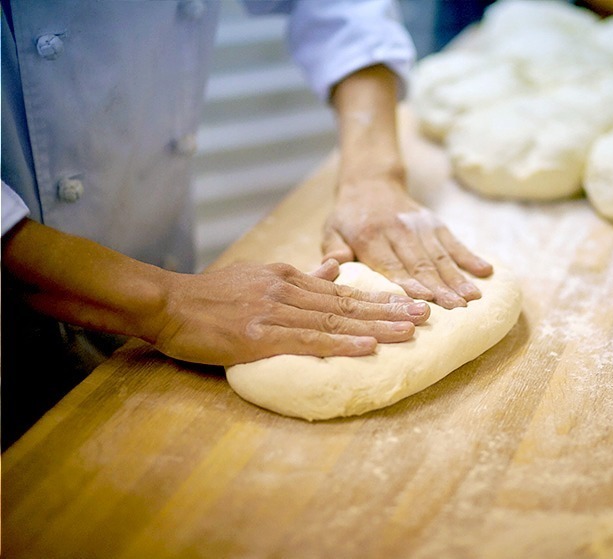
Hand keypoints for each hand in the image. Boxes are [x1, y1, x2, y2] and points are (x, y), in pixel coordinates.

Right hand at [153, 259, 429, 365]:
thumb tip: (336, 268)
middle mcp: (288, 290)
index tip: (410, 303)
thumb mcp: (260, 276)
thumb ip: (301, 276)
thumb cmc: (213, 295)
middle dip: (390, 310)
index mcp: (289, 278)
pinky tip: (366, 347)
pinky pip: (307, 340)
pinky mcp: (258, 334)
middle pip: (348, 304)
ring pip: (335, 320)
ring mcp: (274, 312)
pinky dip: (340, 344)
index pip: (344, 291)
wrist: (169, 303)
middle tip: (426, 315)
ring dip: (375, 326)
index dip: (380, 298)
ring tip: (408, 331)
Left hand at [322, 181, 492, 308]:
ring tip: (473, 298)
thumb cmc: (349, 218)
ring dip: (458, 278)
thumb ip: (333, 249)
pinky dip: (470, 257)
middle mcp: (399, 230)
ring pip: (441, 256)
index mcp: (370, 236)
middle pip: (422, 263)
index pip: (392, 264)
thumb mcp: (331, 230)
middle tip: (456, 308)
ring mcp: (420, 226)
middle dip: (440, 287)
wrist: (371, 183)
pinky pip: (454, 242)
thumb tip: (337, 265)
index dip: (410, 283)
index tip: (426, 300)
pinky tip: (485, 271)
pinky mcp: (435, 224)